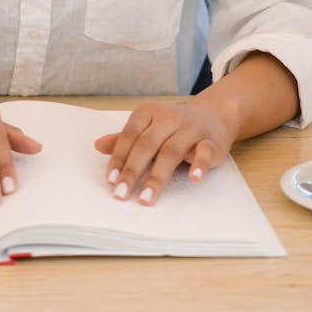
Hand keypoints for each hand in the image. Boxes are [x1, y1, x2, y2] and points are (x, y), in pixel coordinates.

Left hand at [93, 99, 236, 205]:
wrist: (213, 115)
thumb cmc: (173, 127)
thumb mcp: (148, 128)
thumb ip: (124, 139)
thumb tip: (98, 145)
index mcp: (149, 112)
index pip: (130, 135)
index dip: (119, 158)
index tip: (111, 180)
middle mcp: (168, 117)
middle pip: (147, 145)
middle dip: (133, 171)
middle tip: (122, 194)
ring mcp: (190, 128)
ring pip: (171, 152)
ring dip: (157, 177)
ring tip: (146, 198)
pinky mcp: (210, 141)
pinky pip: (204, 152)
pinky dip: (199, 165)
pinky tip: (193, 178)